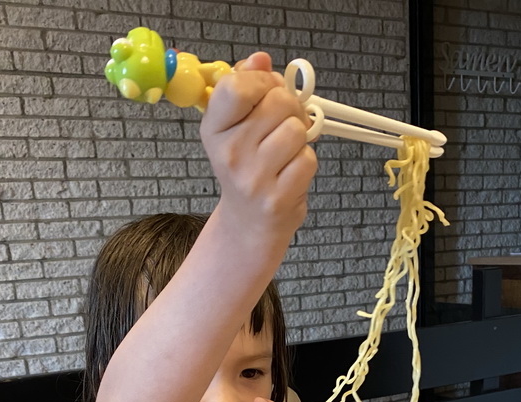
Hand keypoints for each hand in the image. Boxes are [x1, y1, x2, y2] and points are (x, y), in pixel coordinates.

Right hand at [200, 52, 316, 240]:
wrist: (247, 223)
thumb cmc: (246, 168)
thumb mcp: (235, 126)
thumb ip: (248, 86)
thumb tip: (261, 59)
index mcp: (213, 128)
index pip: (238, 86)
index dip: (263, 81)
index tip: (267, 92)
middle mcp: (230, 153)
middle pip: (278, 102)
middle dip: (289, 108)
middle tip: (283, 125)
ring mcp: (254, 178)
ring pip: (296, 129)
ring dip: (299, 137)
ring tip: (286, 151)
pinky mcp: (278, 197)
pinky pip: (308, 159)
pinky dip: (305, 162)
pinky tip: (290, 172)